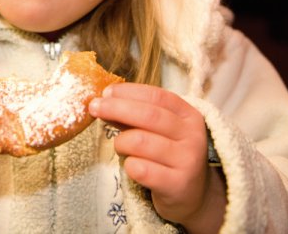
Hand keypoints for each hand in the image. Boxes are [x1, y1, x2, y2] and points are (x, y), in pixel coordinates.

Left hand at [89, 83, 225, 232]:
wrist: (192, 195)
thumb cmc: (168, 156)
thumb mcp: (159, 131)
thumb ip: (135, 116)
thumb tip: (104, 102)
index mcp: (189, 116)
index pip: (158, 96)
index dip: (129, 92)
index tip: (106, 92)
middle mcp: (192, 136)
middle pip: (149, 115)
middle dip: (116, 108)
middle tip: (94, 108)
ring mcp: (187, 161)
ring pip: (140, 141)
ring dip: (121, 142)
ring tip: (120, 147)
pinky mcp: (177, 185)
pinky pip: (141, 169)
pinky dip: (129, 165)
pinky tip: (132, 166)